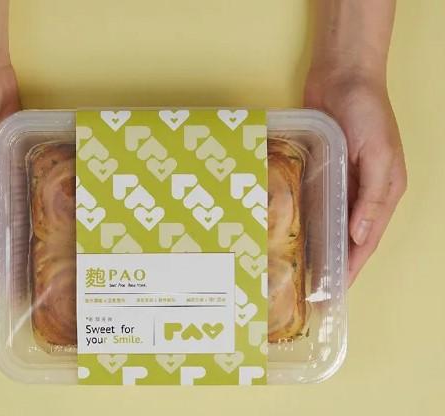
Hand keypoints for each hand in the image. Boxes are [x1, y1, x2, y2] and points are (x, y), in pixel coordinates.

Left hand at [305, 70, 406, 284]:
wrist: (342, 76)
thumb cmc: (366, 111)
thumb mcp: (377, 152)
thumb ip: (372, 195)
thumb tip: (362, 236)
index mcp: (384, 191)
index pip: (367, 240)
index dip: (352, 267)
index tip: (335, 293)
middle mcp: (364, 191)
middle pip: (349, 237)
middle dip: (335, 263)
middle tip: (313, 289)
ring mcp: (343, 181)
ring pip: (331, 223)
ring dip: (321, 245)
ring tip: (300, 269)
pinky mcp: (324, 170)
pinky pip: (316, 202)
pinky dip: (309, 220)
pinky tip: (294, 233)